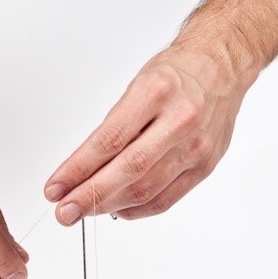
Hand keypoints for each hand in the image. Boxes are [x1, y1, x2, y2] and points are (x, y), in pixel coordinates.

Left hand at [44, 45, 253, 222]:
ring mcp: (195, 147)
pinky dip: (136, 210)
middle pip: (128, 170)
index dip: (78, 170)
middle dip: (90, 196)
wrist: (222, 66)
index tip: (55, 188)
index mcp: (155, 93)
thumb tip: (79, 172)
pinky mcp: (204, 167)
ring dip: (108, 206)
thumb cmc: (175, 75)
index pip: (108, 141)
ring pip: (145, 190)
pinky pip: (164, 200)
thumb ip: (112, 130)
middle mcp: (179, 121)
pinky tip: (116, 210)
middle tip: (64, 212)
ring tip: (84, 211)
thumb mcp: (136, 87)